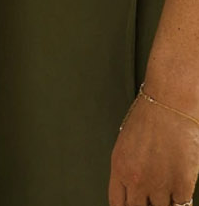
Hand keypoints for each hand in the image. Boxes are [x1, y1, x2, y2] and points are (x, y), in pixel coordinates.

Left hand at [109, 90, 198, 205]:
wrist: (171, 103)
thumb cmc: (149, 116)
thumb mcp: (127, 143)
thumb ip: (128, 169)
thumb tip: (132, 187)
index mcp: (119, 168)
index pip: (117, 204)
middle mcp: (137, 180)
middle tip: (149, 198)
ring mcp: (160, 185)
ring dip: (162, 203)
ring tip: (164, 190)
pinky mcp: (182, 185)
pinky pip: (180, 205)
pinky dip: (180, 200)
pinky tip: (178, 191)